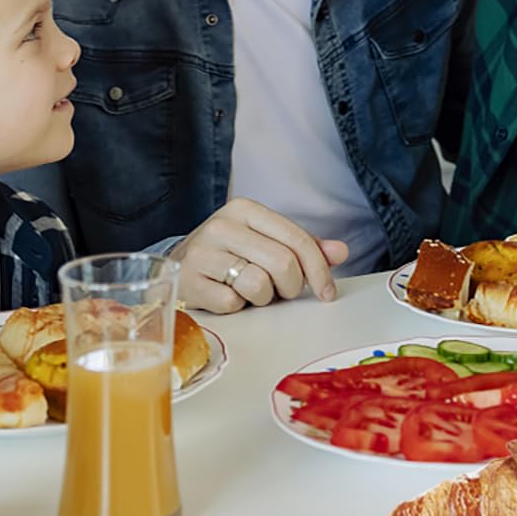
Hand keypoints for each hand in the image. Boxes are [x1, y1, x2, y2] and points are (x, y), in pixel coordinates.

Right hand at [170, 198, 349, 312]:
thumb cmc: (229, 252)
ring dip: (264, 297)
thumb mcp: (265, 240)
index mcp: (245, 209)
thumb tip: (340, 252)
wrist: (176, 264)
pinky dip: (237, 306)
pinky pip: (232, 303)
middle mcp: (222, 226)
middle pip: (282, 264)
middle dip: (292, 286)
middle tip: (283, 291)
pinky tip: (227, 295)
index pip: (297, 239)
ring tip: (251, 290)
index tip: (328, 292)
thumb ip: (303, 246)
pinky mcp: (188, 282)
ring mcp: (201, 254)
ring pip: (258, 284)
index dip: (319, 269)